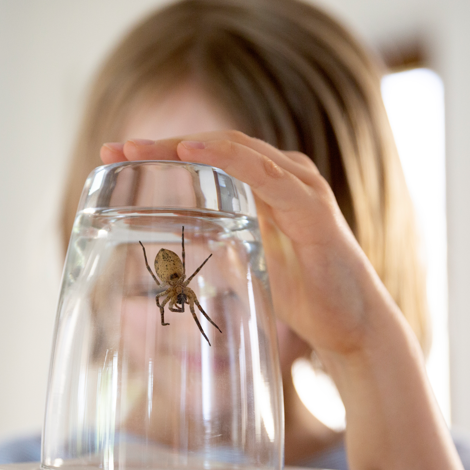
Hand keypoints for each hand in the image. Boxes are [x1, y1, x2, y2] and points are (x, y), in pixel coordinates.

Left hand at [101, 132, 401, 355]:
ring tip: (143, 148)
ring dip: (188, 145)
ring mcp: (302, 188)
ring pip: (239, 151)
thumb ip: (216, 242)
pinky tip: (197, 152)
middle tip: (117, 148)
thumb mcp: (246, 260)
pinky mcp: (314, 210)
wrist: (354, 325)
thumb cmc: (305, 292)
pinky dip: (232, 161)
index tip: (115, 155)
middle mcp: (285, 176)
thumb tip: (172, 241)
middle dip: (165, 144)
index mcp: (267, 184)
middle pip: (217, 145)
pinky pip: (269, 177)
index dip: (163, 151)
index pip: (209, 154)